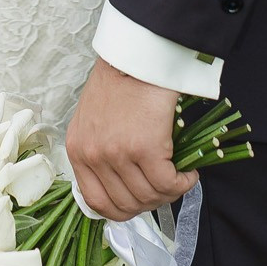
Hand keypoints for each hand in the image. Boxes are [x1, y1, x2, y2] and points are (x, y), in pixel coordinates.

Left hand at [66, 57, 198, 222]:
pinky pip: (168, 183)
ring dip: (170, 192)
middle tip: (166, 188)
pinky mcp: (146, 148)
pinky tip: (188, 172)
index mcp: (77, 150)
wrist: (139, 56)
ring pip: (149, 195)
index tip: (140, 201)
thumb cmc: (121, 81)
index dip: (123, 209)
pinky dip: (183, 182)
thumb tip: (122, 184)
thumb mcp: (94, 119)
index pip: (96, 202)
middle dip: (151, 202)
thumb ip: (100, 150)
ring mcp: (118, 154)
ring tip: (180, 177)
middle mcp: (94, 156)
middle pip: (126, 203)